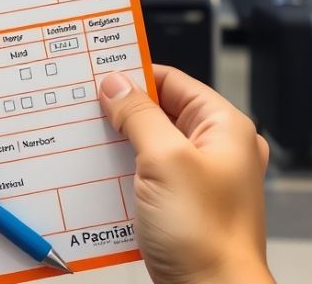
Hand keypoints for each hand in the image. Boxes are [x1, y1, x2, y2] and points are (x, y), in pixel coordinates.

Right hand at [99, 65, 273, 283]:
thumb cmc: (206, 237)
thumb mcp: (164, 161)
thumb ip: (139, 115)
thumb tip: (116, 84)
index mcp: (225, 127)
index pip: (174, 81)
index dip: (136, 75)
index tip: (100, 74)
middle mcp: (217, 149)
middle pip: (161, 112)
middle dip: (123, 112)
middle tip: (86, 108)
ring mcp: (201, 179)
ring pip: (152, 145)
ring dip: (120, 145)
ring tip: (88, 143)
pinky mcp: (184, 206)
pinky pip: (150, 176)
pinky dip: (125, 174)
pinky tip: (100, 178)